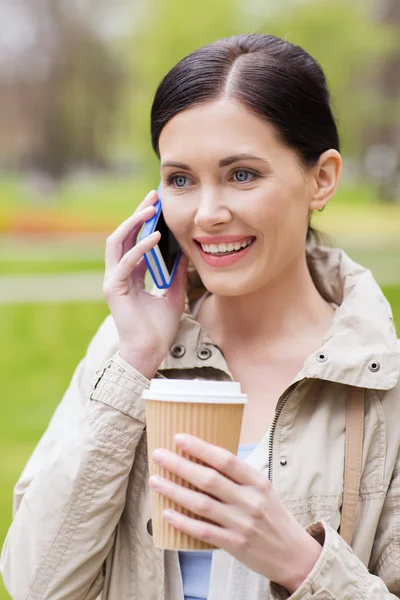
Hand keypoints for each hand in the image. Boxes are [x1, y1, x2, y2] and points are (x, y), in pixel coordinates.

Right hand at [103, 190, 188, 373]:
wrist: (150, 352)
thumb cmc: (159, 328)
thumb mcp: (173, 294)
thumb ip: (176, 274)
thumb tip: (186, 255)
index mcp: (130, 275)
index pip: (134, 241)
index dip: (144, 222)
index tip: (158, 205)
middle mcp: (118, 274)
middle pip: (123, 235)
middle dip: (137, 213)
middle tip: (153, 196)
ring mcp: (113, 280)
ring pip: (117, 242)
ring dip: (133, 223)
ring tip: (151, 209)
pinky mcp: (114, 289)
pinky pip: (125, 262)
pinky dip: (140, 248)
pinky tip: (156, 237)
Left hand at [149, 434, 321, 593]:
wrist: (295, 555)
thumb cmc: (274, 517)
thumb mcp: (263, 491)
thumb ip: (239, 478)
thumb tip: (205, 459)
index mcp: (257, 482)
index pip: (225, 460)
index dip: (200, 448)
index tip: (179, 438)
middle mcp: (250, 501)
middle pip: (209, 479)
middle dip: (180, 465)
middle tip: (158, 455)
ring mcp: (241, 523)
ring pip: (201, 504)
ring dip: (174, 491)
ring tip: (155, 480)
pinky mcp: (235, 545)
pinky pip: (203, 531)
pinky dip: (183, 522)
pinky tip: (167, 513)